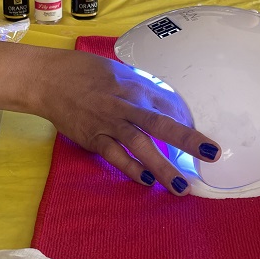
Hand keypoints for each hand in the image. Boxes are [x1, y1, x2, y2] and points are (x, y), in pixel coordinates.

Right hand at [38, 50, 219, 193]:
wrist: (48, 80)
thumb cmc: (84, 72)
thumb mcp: (118, 72)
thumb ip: (141, 88)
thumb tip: (165, 104)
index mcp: (133, 86)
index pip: (167, 105)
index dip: (188, 122)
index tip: (205, 140)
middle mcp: (124, 105)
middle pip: (160, 124)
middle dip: (187, 140)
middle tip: (211, 155)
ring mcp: (107, 123)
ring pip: (139, 145)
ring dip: (161, 166)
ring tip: (180, 186)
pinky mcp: (92, 138)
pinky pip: (114, 155)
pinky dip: (130, 168)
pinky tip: (146, 181)